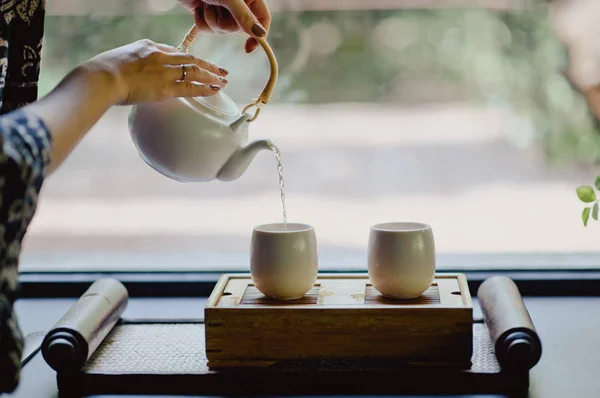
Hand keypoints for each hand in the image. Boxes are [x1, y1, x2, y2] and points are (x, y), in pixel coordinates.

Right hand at [83, 39, 229, 104]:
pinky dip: (205, 88)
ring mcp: (164, 71)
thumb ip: (135, 63)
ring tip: (224, 81)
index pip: (173, 51)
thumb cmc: (103, 71)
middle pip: (190, 58)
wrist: (101, 77)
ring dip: (212, 76)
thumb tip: (139, 73)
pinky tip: (215, 89)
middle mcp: (160, 55)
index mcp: (148, 46)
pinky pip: (190, 87)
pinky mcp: (165, 87)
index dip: (187, 59)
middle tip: (222, 70)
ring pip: (195, 71)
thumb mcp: (121, 58)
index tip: (196, 64)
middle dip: (208, 65)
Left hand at [178, 0, 270, 52]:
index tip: (248, 47)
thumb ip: (244, 16)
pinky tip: (198, 8)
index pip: (263, 19)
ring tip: (207, 4)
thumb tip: (260, 34)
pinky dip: (201, 22)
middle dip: (225, 23)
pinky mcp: (208, 15)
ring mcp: (222, 11)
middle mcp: (239, 5)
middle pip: (240, 29)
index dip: (259, 35)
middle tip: (218, 7)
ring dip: (211, 20)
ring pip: (222, 31)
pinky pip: (208, 30)